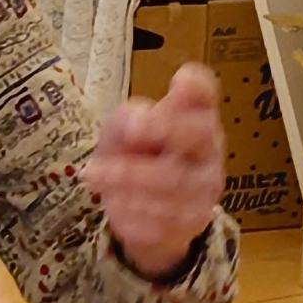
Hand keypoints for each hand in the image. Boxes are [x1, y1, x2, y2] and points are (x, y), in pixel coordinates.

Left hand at [87, 63, 225, 279]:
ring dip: (127, 177)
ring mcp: (204, 187)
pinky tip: (114, 202)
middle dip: (163, 128)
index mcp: (194, 117)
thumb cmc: (136, 158)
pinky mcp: (193, 222)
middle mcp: (208, 149)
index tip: (179, 80)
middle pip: (198, 133)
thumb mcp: (123, 131)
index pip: (205, 94)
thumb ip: (128, 119)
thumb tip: (136, 121)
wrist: (145, 215)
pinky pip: (164, 217)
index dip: (197, 86)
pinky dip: (131, 208)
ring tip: (94, 173)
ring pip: (173, 180)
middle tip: (127, 132)